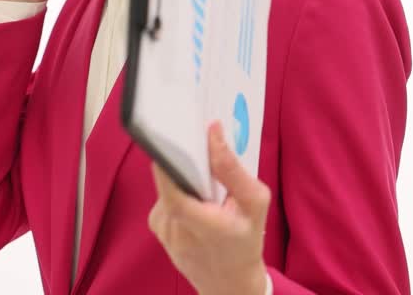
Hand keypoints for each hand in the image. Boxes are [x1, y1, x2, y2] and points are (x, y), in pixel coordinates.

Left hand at [148, 121, 269, 294]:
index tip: (175, 138)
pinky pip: (165, 198)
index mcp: (201, 225)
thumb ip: (232, 170)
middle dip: (181, 163)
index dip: (167, 164)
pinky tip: (197, 201)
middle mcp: (174, 229)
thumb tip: (213, 133)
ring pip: (166, 188)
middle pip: (167, 183)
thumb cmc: (246, 241)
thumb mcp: (255, 203)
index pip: (172, 193)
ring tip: (205, 186)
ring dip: (183, 180)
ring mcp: (162, 230)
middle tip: (199, 151)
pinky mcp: (157, 228)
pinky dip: (179, 193)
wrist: (230, 283)